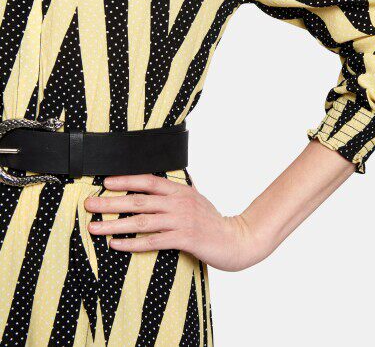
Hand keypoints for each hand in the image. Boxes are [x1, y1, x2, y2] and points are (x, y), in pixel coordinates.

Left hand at [83, 174, 267, 271]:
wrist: (236, 239)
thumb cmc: (214, 221)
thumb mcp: (197, 199)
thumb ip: (180, 191)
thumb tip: (165, 182)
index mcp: (180, 191)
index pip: (148, 181)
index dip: (126, 181)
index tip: (105, 183)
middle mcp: (179, 203)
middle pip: (139, 200)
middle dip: (111, 202)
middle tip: (89, 204)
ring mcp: (181, 220)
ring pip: (142, 221)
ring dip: (115, 223)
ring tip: (94, 227)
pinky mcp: (184, 239)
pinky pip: (152, 241)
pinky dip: (131, 243)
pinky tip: (115, 244)